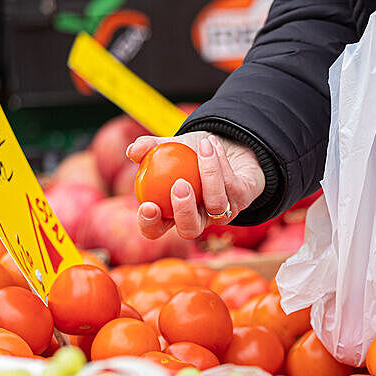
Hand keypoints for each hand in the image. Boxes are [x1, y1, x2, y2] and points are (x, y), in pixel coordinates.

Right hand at [126, 132, 263, 239]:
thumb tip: (132, 151)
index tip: (147, 206)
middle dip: (184, 211)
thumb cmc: (191, 153)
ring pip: (216, 205)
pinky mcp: (243, 201)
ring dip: (210, 174)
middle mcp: (198, 218)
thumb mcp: (169, 146)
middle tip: (179, 185)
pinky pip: (232, 186)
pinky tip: (213, 145)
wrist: (227, 146)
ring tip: (203, 146)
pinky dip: (221, 163)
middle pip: (189, 230)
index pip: (156, 230)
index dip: (150, 225)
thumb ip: (149, 147)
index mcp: (173, 213)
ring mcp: (222, 213)